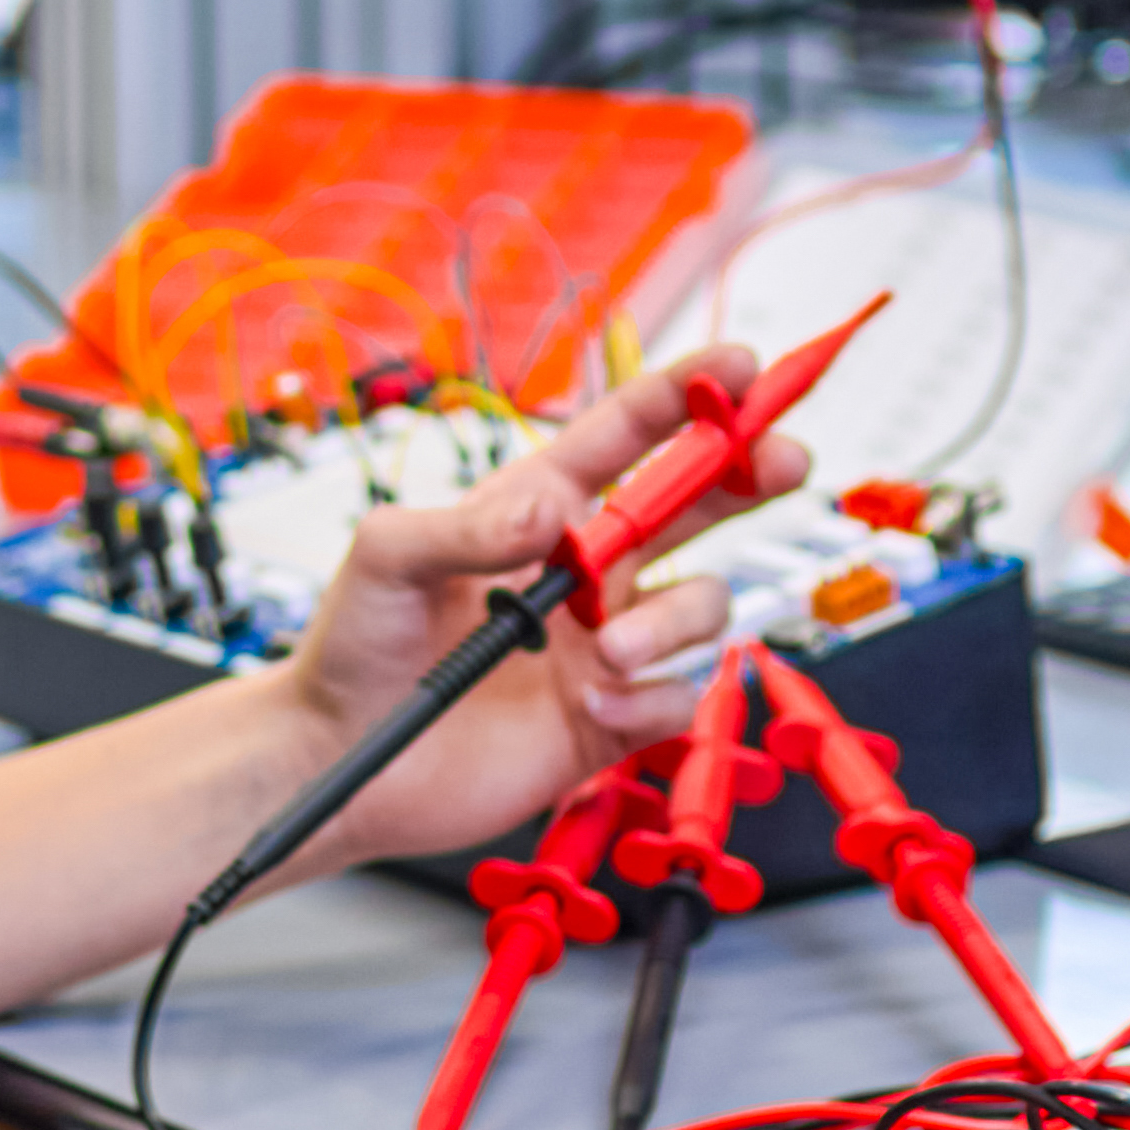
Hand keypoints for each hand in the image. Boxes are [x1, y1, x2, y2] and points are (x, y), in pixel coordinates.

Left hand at [263, 374, 810, 874]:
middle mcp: (586, 570)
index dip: (685, 395)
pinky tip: (595, 712)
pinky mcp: (615, 718)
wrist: (344, 764)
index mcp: (537, 511)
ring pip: (702, 605)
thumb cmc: (355, 648)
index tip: (741, 366)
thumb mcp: (384, 560)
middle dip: (749, 472)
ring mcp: (607, 643)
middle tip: (785, 460)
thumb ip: (462, 528)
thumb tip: (548, 510)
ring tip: (611, 651)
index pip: (624, 436)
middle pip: (696, 503)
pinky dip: (652, 701)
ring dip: (674, 620)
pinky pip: (680, 696)